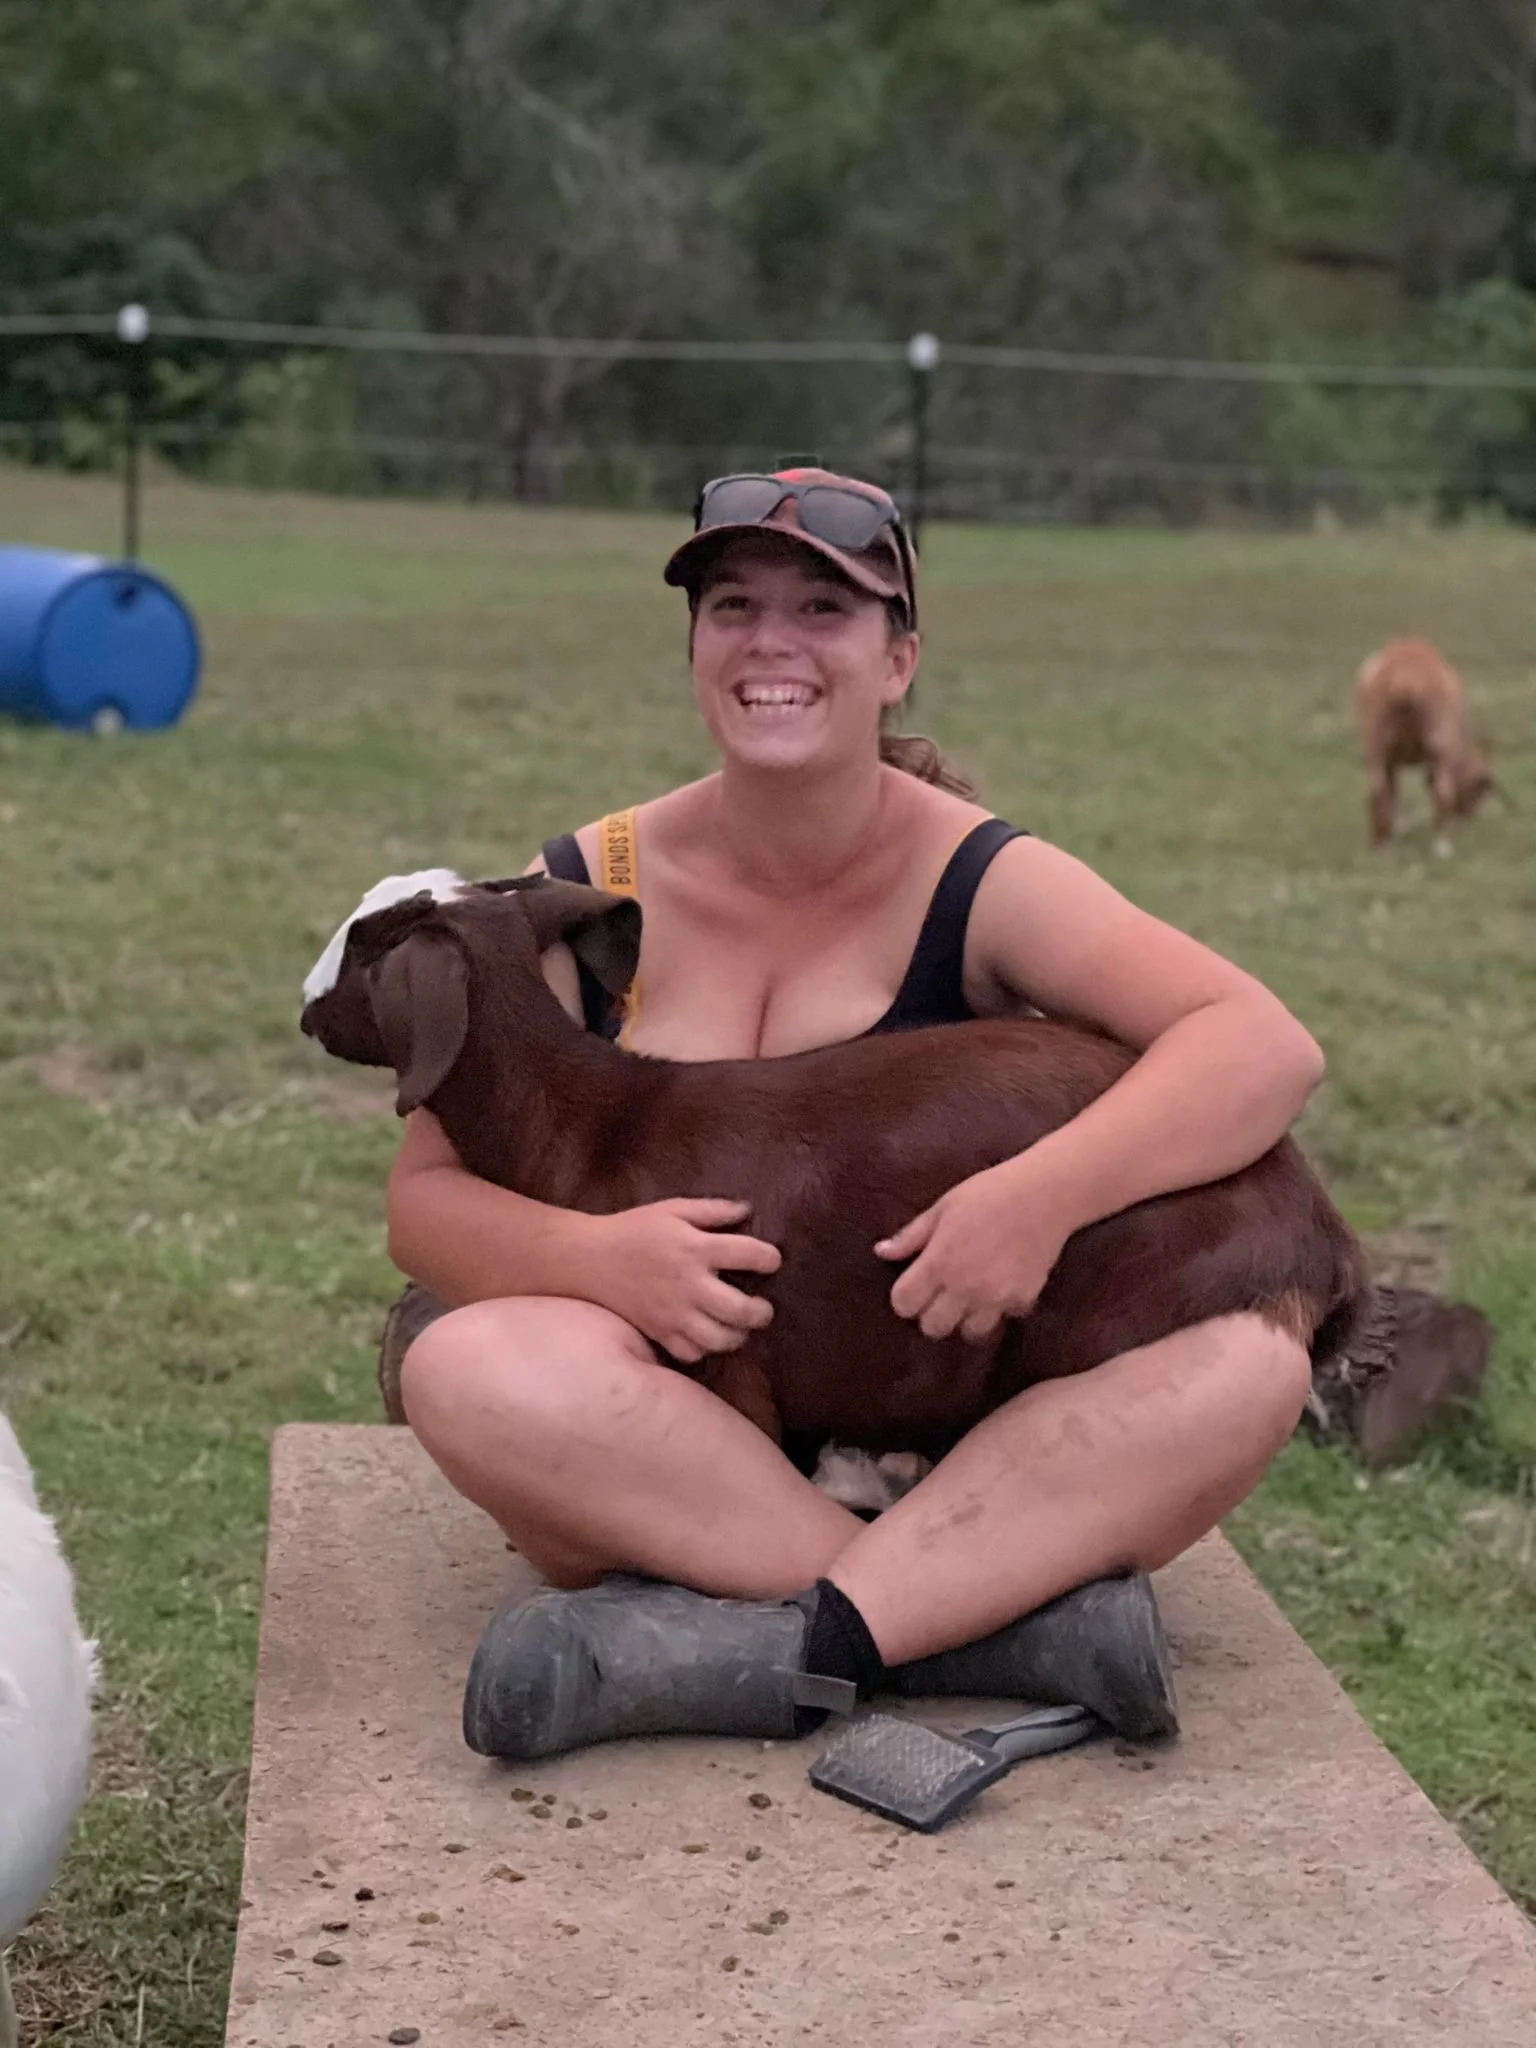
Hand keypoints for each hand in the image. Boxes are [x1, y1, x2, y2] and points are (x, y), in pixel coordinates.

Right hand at [592, 1198, 780, 1363]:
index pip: (748, 1254)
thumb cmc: (632, 1230)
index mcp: (695, 1247)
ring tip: (738, 1326)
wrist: (587, 1259)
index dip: (769, 1258)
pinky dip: (705, 1349)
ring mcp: (672, 1313)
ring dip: (737, 1335)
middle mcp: (688, 1283)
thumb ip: (712, 1210)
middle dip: (761, 1312)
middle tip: (762, 1309)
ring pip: (719, 1338)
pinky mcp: (657, 1332)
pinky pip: (691, 1352)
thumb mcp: (672, 1210)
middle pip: (740, 1309)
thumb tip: (747, 1209)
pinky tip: (707, 1335)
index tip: (771, 1261)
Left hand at [874, 1164, 1071, 1343]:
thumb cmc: (989, 1193)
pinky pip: (1004, 1318)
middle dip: (932, 1314)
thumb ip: (911, 1236)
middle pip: (933, 1328)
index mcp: (939, 1262)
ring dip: (967, 1318)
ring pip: (970, 1333)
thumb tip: (880, 1252)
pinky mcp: (1023, 1299)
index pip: (904, 1304)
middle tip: (942, 1295)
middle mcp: (964, 1287)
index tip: (914, 1286)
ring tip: (971, 1297)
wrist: (1046, 1194)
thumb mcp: (943, 1208)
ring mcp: (996, 1297)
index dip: (905, 1298)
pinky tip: (1001, 1287)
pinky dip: (1001, 1308)